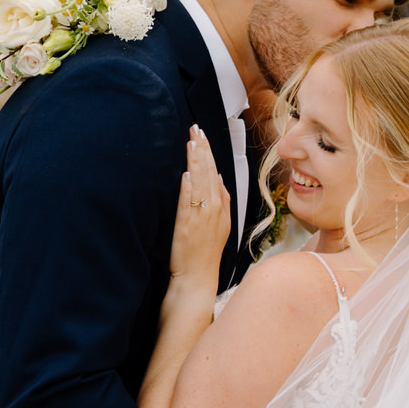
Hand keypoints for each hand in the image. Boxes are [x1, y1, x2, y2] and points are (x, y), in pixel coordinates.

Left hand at [169, 126, 230, 284]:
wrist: (197, 278)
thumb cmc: (206, 253)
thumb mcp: (221, 225)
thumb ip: (222, 200)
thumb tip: (220, 179)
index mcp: (221, 208)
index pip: (215, 173)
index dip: (209, 152)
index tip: (202, 135)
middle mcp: (214, 210)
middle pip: (209, 173)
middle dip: (203, 149)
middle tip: (196, 129)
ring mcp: (201, 218)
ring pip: (200, 184)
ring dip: (196, 162)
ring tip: (191, 142)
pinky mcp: (187, 227)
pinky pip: (188, 204)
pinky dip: (189, 188)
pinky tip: (186, 174)